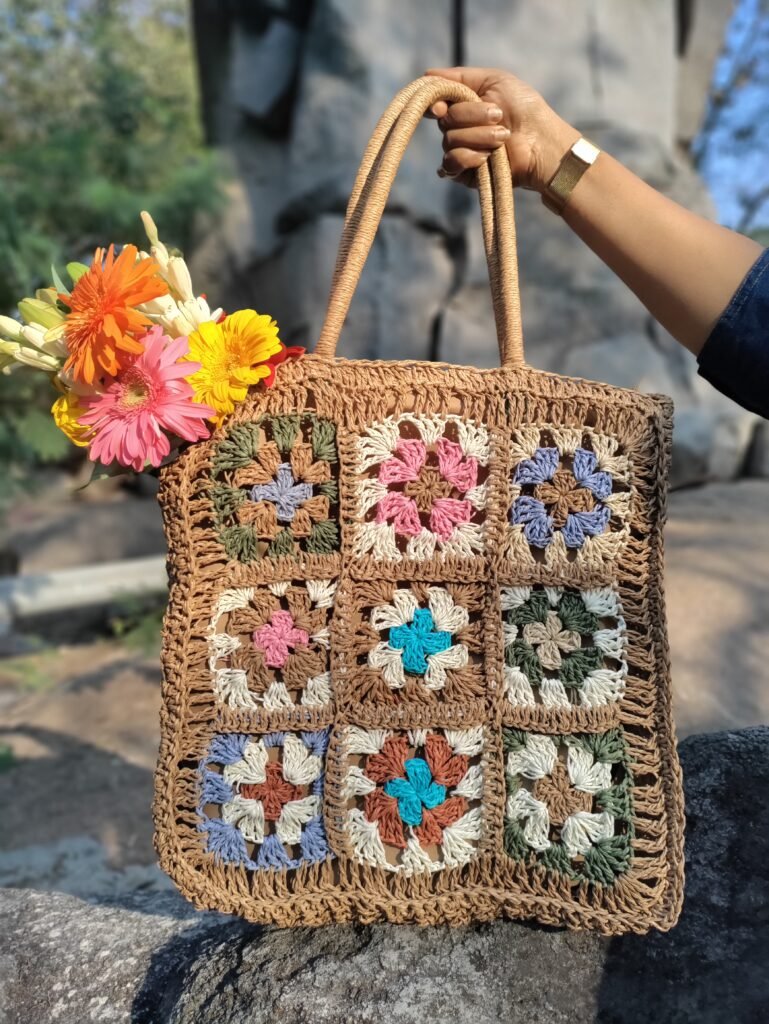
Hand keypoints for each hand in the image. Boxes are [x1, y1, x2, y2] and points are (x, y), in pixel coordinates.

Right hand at [424, 66, 577, 190]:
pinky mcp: (465, 173)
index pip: (436, 103)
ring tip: (503, 136)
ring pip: (449, 141)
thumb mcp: (495, 80)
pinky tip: (487, 157)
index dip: (436, 103)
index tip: (443, 106)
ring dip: (479, 136)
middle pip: (444, 120)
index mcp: (464, 105)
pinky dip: (469, 157)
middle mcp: (459, 128)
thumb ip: (459, 77)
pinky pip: (451, 164)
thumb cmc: (524, 108)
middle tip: (498, 115)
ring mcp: (462, 150)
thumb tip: (426, 75)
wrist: (541, 141)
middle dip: (472, 115)